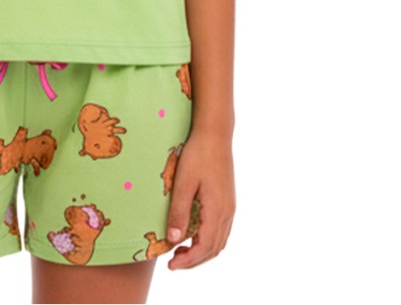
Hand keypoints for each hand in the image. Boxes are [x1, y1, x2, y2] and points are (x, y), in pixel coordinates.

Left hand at [166, 128, 234, 269]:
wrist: (215, 133)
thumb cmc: (197, 154)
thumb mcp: (183, 182)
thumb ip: (179, 212)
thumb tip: (174, 240)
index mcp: (217, 210)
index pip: (204, 248)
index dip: (188, 261)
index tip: (171, 266)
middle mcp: (227, 212)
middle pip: (214, 249)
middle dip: (195, 261)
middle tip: (173, 263)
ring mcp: (230, 207)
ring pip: (219, 241)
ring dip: (202, 252)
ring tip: (181, 252)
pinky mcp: (228, 200)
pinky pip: (221, 230)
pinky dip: (208, 240)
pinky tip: (193, 234)